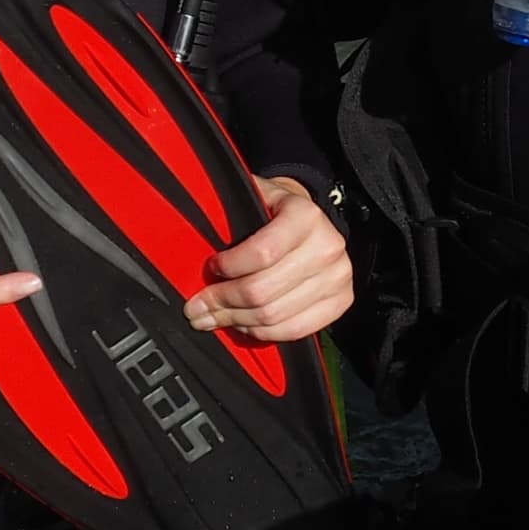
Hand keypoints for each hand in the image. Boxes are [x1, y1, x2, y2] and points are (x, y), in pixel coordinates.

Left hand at [186, 174, 354, 343]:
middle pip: (263, 291)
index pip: (262, 253)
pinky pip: (296, 330)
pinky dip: (264, 333)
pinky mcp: (341, 301)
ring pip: (275, 315)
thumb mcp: (252, 196)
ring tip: (214, 317)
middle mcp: (328, 246)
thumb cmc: (274, 210)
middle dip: (222, 303)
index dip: (229, 267)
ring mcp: (338, 277)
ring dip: (236, 321)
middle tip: (196, 307)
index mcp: (305, 215)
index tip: (210, 268)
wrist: (310, 218)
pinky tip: (244, 324)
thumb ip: (227, 214)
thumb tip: (187, 243)